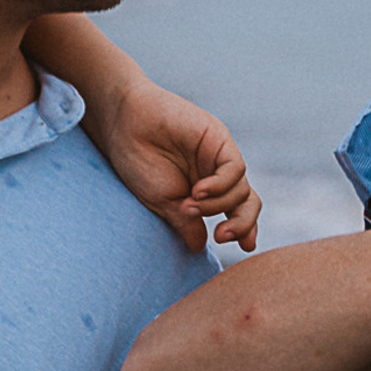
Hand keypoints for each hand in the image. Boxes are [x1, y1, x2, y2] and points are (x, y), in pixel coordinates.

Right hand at [87, 75, 261, 253]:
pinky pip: (234, 170)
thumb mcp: (163, 202)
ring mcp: (218, 157)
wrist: (124, 123)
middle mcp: (216, 174)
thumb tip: (199, 247)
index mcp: (206, 191)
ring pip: (241, 190)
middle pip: (247, 203)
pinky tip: (197, 191)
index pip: (236, 213)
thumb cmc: (138, 161)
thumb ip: (185, 223)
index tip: (243, 247)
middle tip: (221, 237)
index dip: (244, 230)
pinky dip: (220, 187)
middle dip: (242, 224)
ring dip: (217, 205)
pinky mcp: (218, 139)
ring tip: (188, 206)